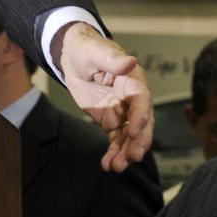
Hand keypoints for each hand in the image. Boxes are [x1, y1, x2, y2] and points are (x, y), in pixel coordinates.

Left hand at [56, 22, 153, 171]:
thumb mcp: (94, 51)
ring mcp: (122, 112)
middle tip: (133, 157)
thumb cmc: (86, 50)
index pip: (142, 101)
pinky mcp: (111, 121)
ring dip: (125, 152)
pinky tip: (107, 165)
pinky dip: (113, 152)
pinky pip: (115, 140)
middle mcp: (132, 99)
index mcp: (133, 81)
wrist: (74, 58)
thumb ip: (112, 59)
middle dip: (138, 141)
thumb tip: (130, 61)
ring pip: (129, 136)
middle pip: (141, 123)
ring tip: (117, 167)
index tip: (133, 132)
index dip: (140, 116)